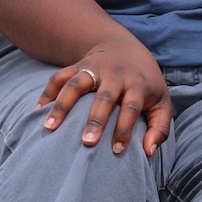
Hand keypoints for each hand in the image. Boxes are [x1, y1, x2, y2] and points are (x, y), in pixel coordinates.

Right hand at [37, 35, 171, 155]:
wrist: (127, 49)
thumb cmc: (146, 85)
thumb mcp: (162, 103)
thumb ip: (159, 129)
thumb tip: (149, 153)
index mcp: (137, 84)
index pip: (131, 107)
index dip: (124, 128)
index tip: (116, 150)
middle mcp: (115, 75)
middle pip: (104, 97)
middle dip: (95, 119)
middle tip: (87, 142)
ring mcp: (94, 68)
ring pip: (76, 84)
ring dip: (62, 105)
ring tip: (49, 127)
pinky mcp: (77, 65)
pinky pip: (59, 77)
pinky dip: (47, 92)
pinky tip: (39, 110)